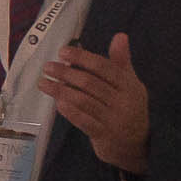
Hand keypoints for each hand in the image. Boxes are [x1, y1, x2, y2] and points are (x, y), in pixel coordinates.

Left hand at [41, 33, 149, 174]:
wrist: (137, 145)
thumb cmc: (128, 107)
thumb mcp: (129, 84)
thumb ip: (121, 61)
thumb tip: (120, 35)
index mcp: (129, 85)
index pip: (104, 68)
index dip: (82, 58)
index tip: (62, 51)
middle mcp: (123, 102)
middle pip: (90, 83)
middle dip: (66, 73)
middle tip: (47, 67)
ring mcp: (113, 120)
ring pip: (83, 101)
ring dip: (61, 91)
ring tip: (43, 83)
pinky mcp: (103, 136)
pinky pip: (83, 121)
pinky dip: (69, 111)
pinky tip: (57, 102)